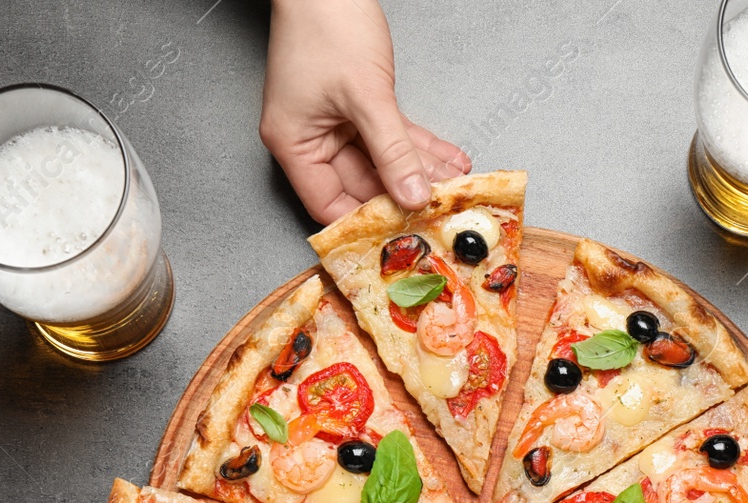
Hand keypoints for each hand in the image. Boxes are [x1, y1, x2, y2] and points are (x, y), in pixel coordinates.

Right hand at [260, 0, 470, 222]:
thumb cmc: (327, 24)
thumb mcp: (366, 96)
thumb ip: (392, 151)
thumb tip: (411, 196)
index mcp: (294, 143)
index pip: (329, 204)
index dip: (366, 222)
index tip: (402, 234)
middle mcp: (311, 138)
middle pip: (360, 184)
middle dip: (403, 194)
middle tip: (439, 209)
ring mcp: (333, 122)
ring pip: (381, 160)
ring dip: (418, 170)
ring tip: (453, 183)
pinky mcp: (355, 106)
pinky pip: (389, 136)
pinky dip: (416, 146)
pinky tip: (446, 158)